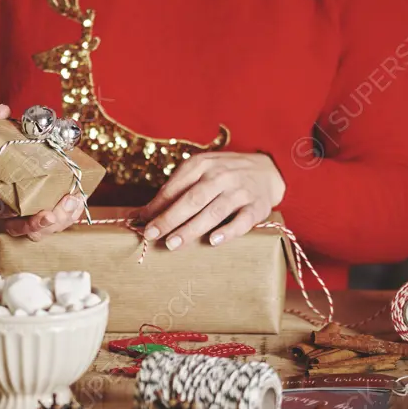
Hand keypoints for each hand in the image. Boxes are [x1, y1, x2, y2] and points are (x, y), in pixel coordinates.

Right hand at [0, 104, 86, 240]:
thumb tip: (3, 109)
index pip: (14, 225)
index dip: (31, 224)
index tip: (46, 215)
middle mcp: (11, 219)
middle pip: (37, 231)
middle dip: (56, 220)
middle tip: (69, 200)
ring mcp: (26, 218)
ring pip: (49, 229)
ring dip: (67, 217)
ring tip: (77, 198)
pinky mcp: (39, 212)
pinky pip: (57, 221)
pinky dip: (70, 213)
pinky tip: (80, 198)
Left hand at [138, 152, 284, 249]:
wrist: (266, 170)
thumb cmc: (223, 174)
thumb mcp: (200, 171)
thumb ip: (175, 190)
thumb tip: (143, 214)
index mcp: (201, 165)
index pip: (175, 187)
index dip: (157, 206)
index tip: (140, 222)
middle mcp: (221, 175)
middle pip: (192, 199)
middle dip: (169, 218)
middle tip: (151, 235)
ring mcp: (240, 191)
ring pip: (214, 211)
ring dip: (191, 228)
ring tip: (173, 243)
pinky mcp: (257, 206)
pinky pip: (243, 220)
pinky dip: (229, 231)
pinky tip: (214, 241)